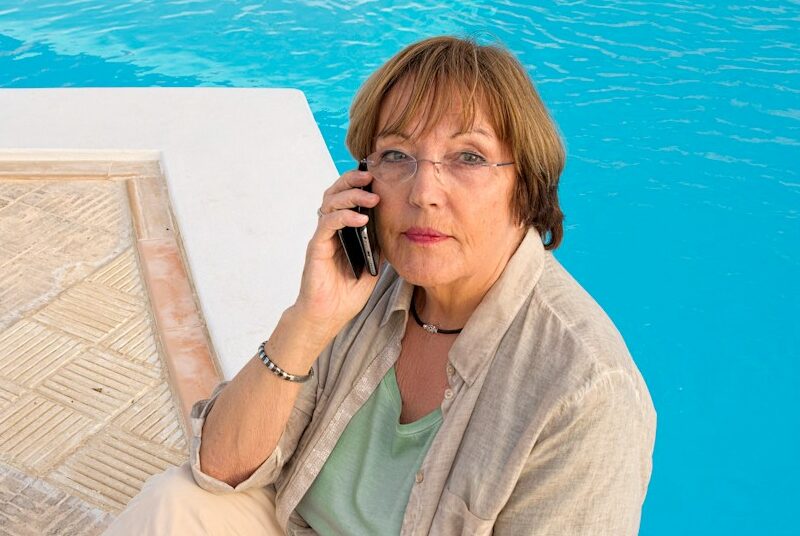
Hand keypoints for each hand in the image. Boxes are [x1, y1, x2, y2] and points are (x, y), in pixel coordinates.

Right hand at [293, 169, 381, 336]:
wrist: (329, 315)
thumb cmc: (347, 292)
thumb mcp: (374, 264)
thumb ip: (379, 244)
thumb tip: (398, 225)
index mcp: (343, 230)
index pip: (348, 197)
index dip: (360, 184)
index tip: (379, 177)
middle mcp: (330, 229)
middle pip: (335, 192)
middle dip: (352, 180)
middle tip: (371, 177)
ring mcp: (323, 237)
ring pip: (330, 203)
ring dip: (351, 196)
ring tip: (371, 198)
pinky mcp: (317, 247)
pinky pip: (328, 223)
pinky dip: (344, 217)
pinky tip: (360, 219)